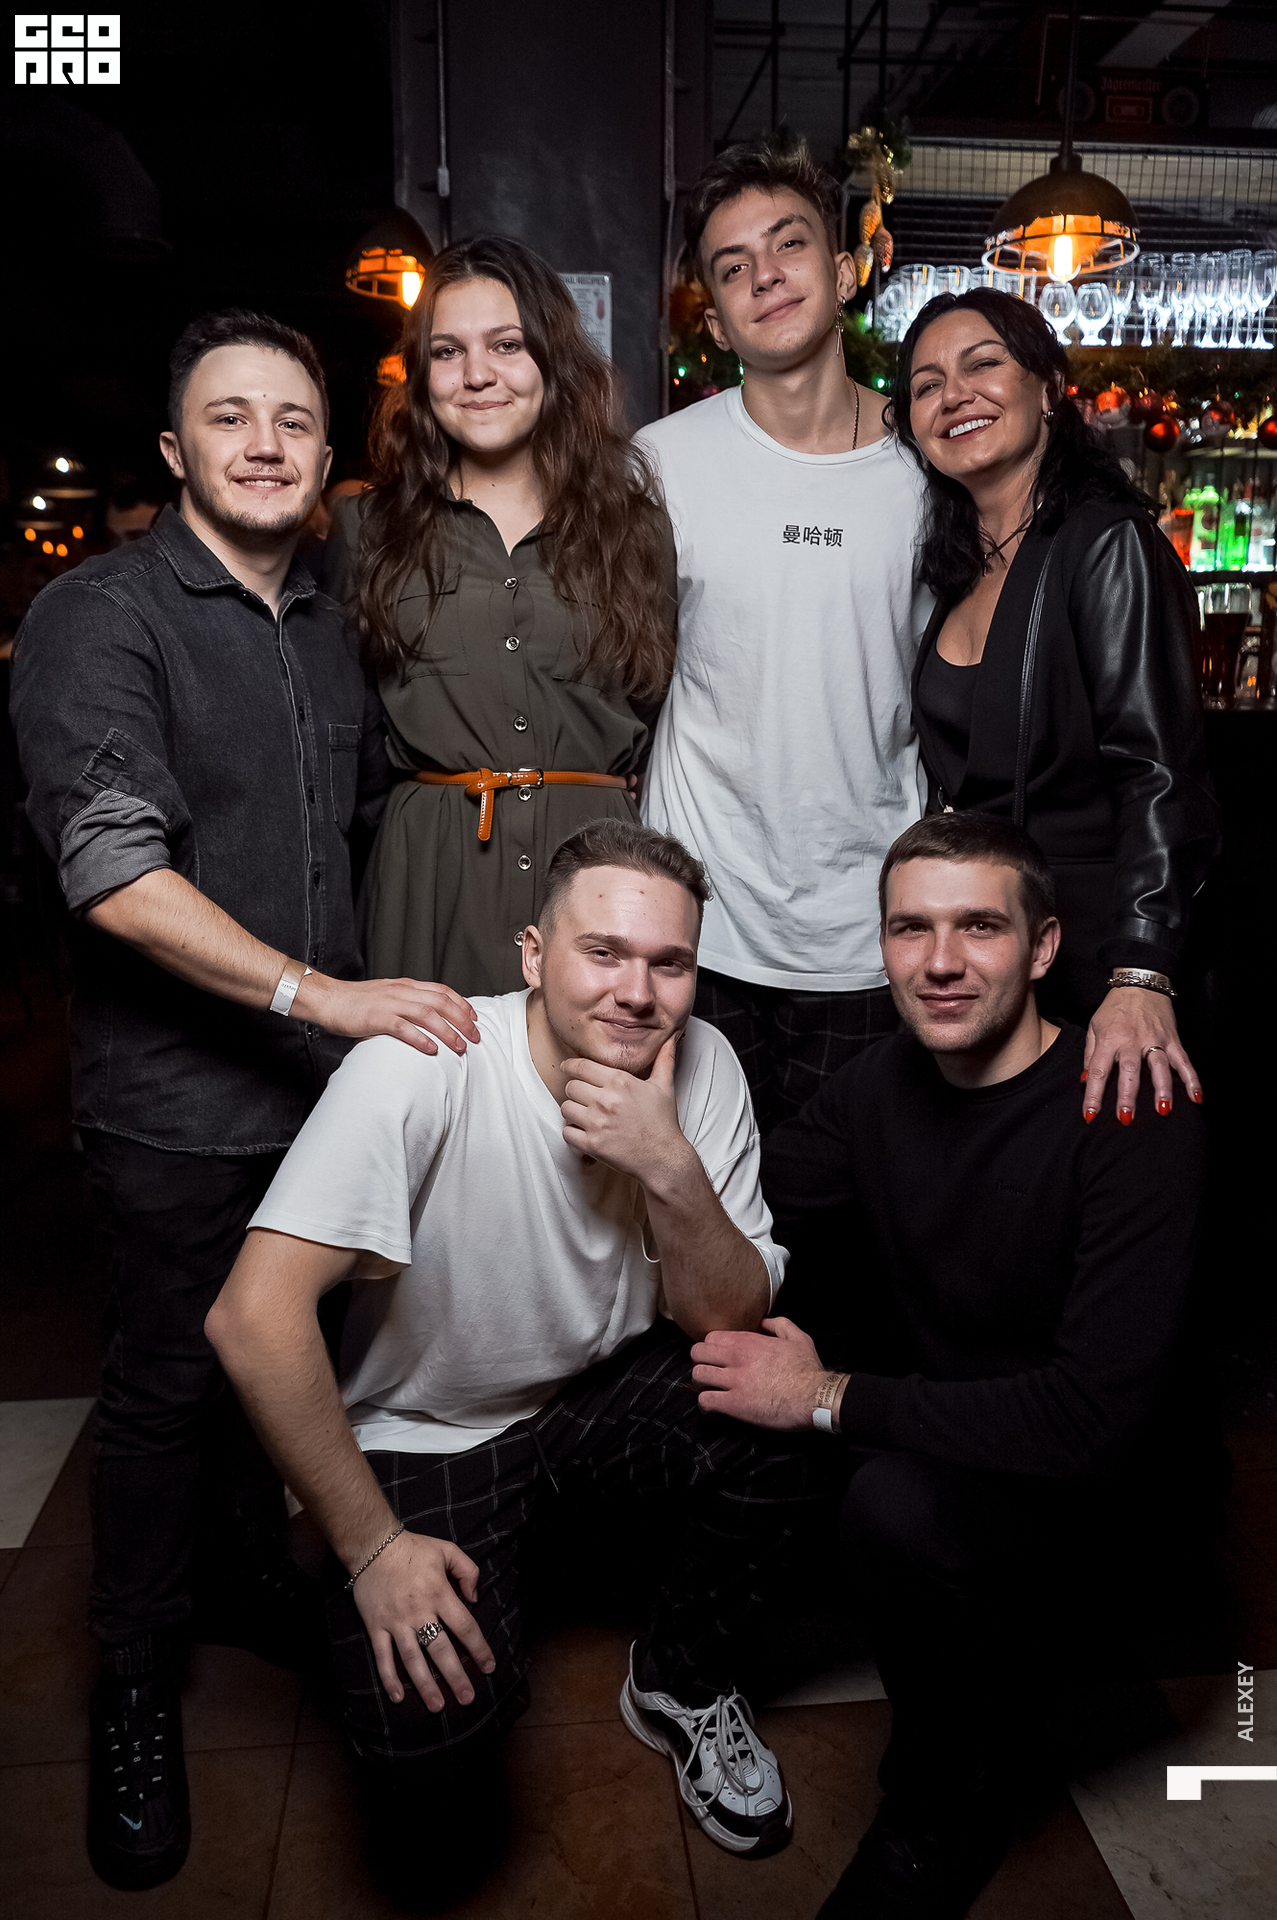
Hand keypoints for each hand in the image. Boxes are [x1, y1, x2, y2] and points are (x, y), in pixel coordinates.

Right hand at [296, 973, 479, 1057]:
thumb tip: (427, 1016)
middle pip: (441, 1002)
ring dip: (448, 1031)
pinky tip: (432, 1050)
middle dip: (462, 1020)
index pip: (442, 990)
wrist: (328, 999)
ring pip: (428, 1014)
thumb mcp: (387, 995)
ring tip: (460, 1047)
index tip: (474, 1019)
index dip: (462, 1004)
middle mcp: (401, 991)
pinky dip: (420, 1039)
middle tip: (475, 1038)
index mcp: (405, 985)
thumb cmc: (356, 1002)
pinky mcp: (376, 1018)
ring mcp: (389, 1004)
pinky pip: (403, 1028)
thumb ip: (406, 1002)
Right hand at [351, 1529, 495, 1710]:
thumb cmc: (414, 1548)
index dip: (479, 1648)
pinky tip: (398, 1697)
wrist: (373, 1545)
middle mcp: (419, 1611)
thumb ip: (468, 1571)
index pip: (464, 1626)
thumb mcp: (447, 1550)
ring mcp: (396, 1621)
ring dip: (425, 1685)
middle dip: (456, 1676)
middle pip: (441, 1649)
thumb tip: (475, 1599)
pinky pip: (383, 1657)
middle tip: (468, 1698)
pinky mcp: (376, 1627)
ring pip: (413, 1659)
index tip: (489, 1667)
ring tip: (438, 1707)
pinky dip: (389, 1678)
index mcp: (439, 1593)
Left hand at [560, 1033, 692, 1187]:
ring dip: (572, 1111)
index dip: (570, 1066)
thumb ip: (663, 1060)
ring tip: (584, 1115)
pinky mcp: (592, 1144)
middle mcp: (606, 1100)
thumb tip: (671, 1038)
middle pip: (570, 1086)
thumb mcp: (664, 1087)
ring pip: (565, 1108)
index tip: (567, 1068)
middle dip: (575, 1091)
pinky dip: (572, 1132)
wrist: (664, 1158)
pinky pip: (566, 1133)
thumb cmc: (662, 1123)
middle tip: (583, 1096)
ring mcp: (597, 1123)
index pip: (581, 1066)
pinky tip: (583, 1132)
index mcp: (620, 1082)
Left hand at [691, 1316, 831, 1429]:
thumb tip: (764, 1321)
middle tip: (710, 1372)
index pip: (711, 1338)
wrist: (815, 1397)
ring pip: (697, 1375)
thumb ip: (779, 1325)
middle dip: (700, 1362)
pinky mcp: (735, 1404)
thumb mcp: (798, 1338)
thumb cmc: (808, 1370)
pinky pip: (705, 1400)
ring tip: (710, 1389)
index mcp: (749, 1341)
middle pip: (697, 1353)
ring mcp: (734, 1381)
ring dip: (701, 1383)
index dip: (711, 1348)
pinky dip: (706, 1404)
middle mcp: (737, 1358)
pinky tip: (714, 1407)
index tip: (718, 1358)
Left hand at [1081, 987, 1200, 1123]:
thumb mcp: (1094, 1026)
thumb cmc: (1114, 1008)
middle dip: (1127, 1096)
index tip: (1090, 1115)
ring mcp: (1155, 1040)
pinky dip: (1192, 1080)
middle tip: (1125, 1118)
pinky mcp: (1173, 1039)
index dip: (1092, 1094)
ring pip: (1160, 1067)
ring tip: (1162, 1110)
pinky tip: (1196, 1097)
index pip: (1098, 1070)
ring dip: (1162, 1090)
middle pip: (1129, 1071)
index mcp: (1110, 1038)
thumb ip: (1090, 1054)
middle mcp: (1132, 1040)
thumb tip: (1085, 1080)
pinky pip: (1184, 1062)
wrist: (1140, 982)